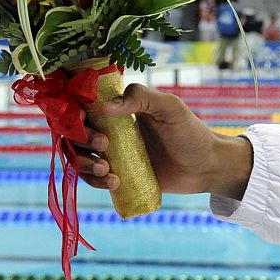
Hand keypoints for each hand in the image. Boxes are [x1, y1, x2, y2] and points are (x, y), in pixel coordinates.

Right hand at [71, 84, 253, 199]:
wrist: (206, 167)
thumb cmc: (190, 133)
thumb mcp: (171, 108)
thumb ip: (142, 97)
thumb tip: (106, 107)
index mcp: (120, 110)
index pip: (83, 107)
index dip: (73, 112)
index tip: (80, 118)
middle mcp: (111, 131)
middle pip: (75, 133)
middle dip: (81, 140)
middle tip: (105, 144)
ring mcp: (113, 155)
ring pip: (79, 158)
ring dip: (84, 164)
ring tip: (107, 170)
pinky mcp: (118, 176)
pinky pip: (93, 180)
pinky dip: (95, 182)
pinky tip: (115, 181)